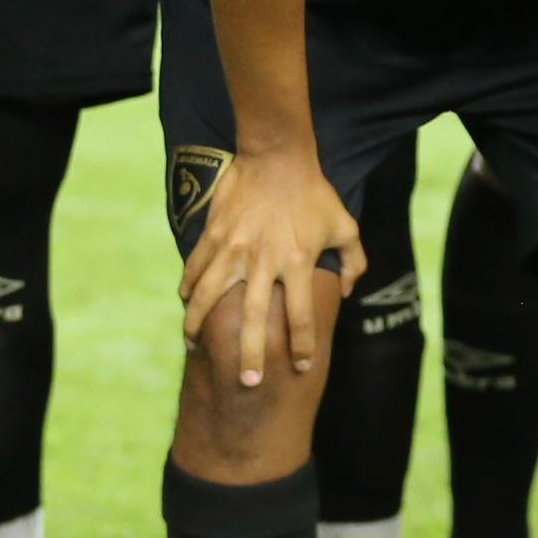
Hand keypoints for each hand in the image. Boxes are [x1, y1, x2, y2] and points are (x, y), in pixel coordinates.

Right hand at [180, 147, 359, 389]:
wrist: (278, 155)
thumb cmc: (314, 192)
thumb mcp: (345, 226)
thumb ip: (352, 262)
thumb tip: (346, 290)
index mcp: (298, 263)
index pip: (301, 317)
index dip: (302, 347)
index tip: (299, 367)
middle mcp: (265, 261)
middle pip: (256, 319)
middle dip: (251, 355)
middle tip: (248, 382)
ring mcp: (235, 248)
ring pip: (210, 296)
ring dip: (198, 324)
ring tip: (190, 346)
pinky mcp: (215, 234)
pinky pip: (196, 268)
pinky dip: (188, 288)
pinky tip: (185, 303)